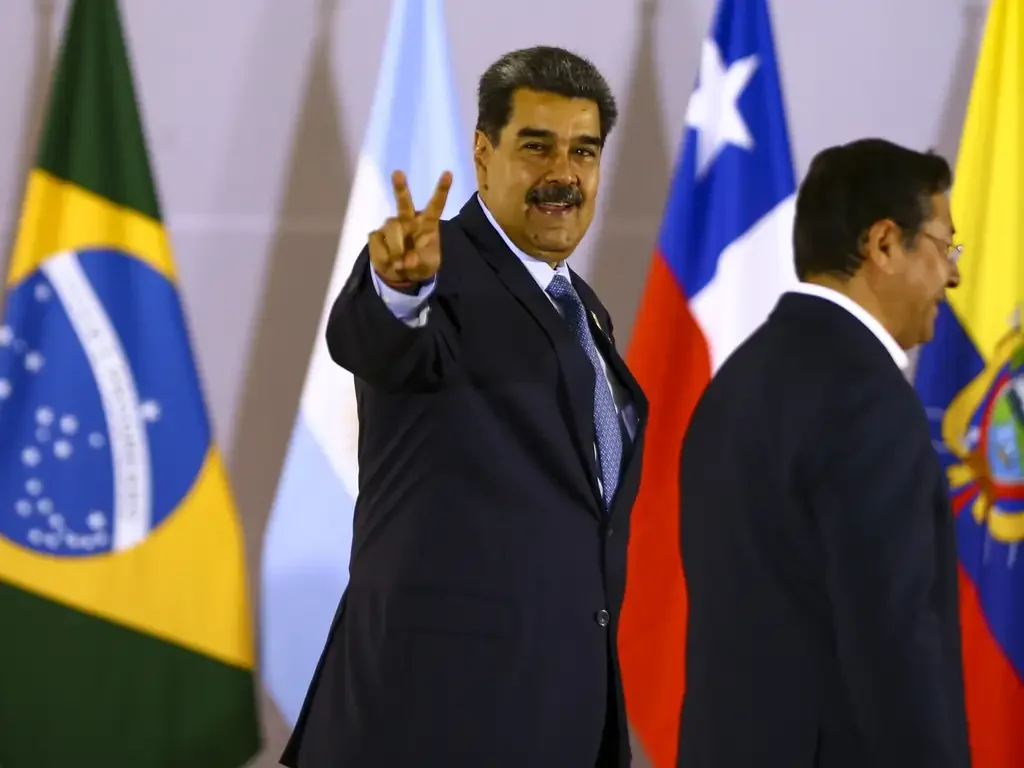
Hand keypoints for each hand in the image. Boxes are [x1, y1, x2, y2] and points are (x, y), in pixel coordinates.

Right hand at [369, 170, 452, 286]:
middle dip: (400, 188)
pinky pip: (378, 243)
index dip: (442, 191)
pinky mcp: (376, 235)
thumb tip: (407, 261)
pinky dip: (384, 258)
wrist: (402, 276)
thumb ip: (421, 261)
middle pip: (404, 203)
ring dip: (397, 250)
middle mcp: (408, 220)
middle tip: (397, 173)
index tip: (448, 173)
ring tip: (399, 264)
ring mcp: (391, 226)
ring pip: (392, 229)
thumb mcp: (428, 266)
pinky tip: (389, 262)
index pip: (435, 206)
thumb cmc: (421, 264)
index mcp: (426, 224)